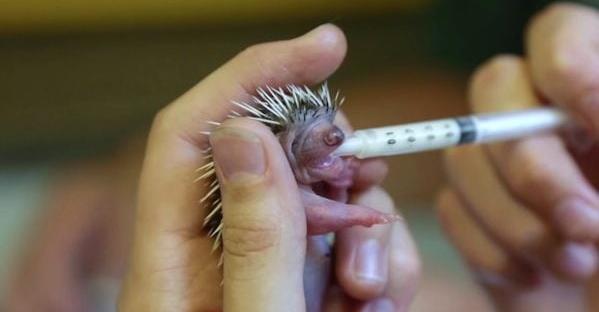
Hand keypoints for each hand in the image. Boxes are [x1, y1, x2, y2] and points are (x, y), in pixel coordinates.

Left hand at [118, 24, 419, 311]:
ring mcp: (267, 261)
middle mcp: (221, 247)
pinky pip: (349, 239)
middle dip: (328, 159)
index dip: (252, 78)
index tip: (323, 48)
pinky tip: (375, 301)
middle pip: (268, 154)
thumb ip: (254, 240)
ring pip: (323, 195)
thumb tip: (247, 135)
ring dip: (367, 231)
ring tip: (367, 290)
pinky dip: (380, 260)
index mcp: (174, 259)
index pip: (190, 134)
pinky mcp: (307, 280)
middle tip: (362, 176)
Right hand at [437, 3, 598, 311]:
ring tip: (574, 263)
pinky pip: (450, 212)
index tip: (595, 127)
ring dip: (515, 221)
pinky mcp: (472, 213)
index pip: (558, 36)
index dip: (567, 68)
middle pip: (494, 88)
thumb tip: (588, 115)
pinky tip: (534, 276)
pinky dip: (490, 250)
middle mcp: (542, 121)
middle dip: (532, 164)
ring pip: (463, 157)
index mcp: (591, 99)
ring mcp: (500, 167)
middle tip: (583, 223)